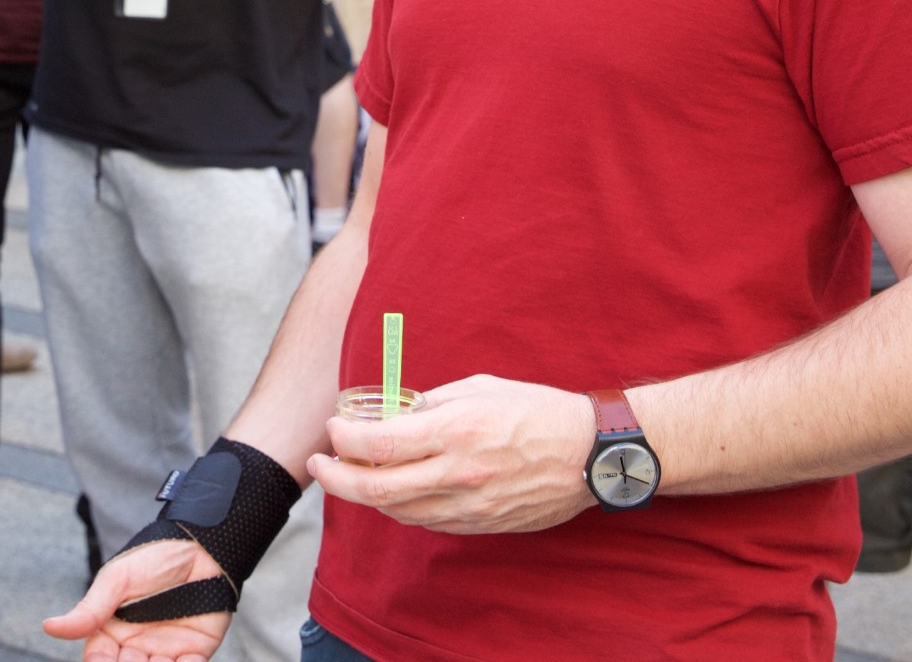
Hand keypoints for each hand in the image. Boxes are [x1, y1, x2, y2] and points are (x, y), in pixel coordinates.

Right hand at [42, 537, 231, 660]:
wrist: (199, 545)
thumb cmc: (154, 556)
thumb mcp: (117, 579)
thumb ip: (89, 609)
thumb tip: (49, 627)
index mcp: (112, 630)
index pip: (99, 658)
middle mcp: (136, 645)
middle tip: (132, 659)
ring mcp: (165, 651)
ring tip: (154, 661)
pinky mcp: (194, 652)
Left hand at [312, 375, 598, 534]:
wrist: (590, 453)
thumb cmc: (536, 410)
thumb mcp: (479, 388)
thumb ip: (431, 403)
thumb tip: (393, 413)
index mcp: (457, 430)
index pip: (382, 445)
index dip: (345, 440)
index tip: (332, 430)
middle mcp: (459, 472)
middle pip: (378, 489)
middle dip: (337, 479)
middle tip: (321, 463)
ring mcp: (471, 505)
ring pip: (399, 511)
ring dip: (368, 495)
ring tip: (354, 474)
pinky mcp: (482, 524)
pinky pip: (428, 522)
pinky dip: (403, 508)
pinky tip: (394, 490)